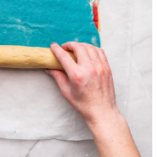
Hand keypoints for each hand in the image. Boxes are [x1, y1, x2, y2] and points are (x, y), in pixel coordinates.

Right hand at [47, 42, 149, 156]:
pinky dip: (92, 49)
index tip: (53, 46)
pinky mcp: (107, 68)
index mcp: (77, 75)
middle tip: (65, 48)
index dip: (57, 49)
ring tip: (76, 49)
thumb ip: (58, 77)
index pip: (64, 57)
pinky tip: (88, 52)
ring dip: (81, 45)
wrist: (102, 112)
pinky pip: (100, 52)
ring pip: (90, 47)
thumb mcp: (67, 93)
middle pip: (78, 47)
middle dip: (69, 45)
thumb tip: (50, 68)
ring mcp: (100, 67)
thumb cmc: (84, 106)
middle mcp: (89, 69)